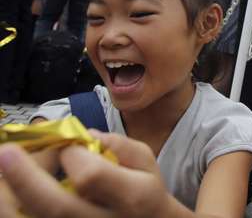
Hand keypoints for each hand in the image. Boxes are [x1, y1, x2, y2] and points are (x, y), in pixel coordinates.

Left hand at [0, 132, 177, 217]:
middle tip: (7, 152)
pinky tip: (16, 192)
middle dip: (24, 176)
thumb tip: (82, 135)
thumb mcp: (146, 163)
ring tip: (9, 171)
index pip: (91, 176)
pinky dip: (14, 208)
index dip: (72, 155)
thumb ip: (118, 144)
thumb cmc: (144, 195)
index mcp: (131, 197)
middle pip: (54, 206)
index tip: (67, 145)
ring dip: (11, 195)